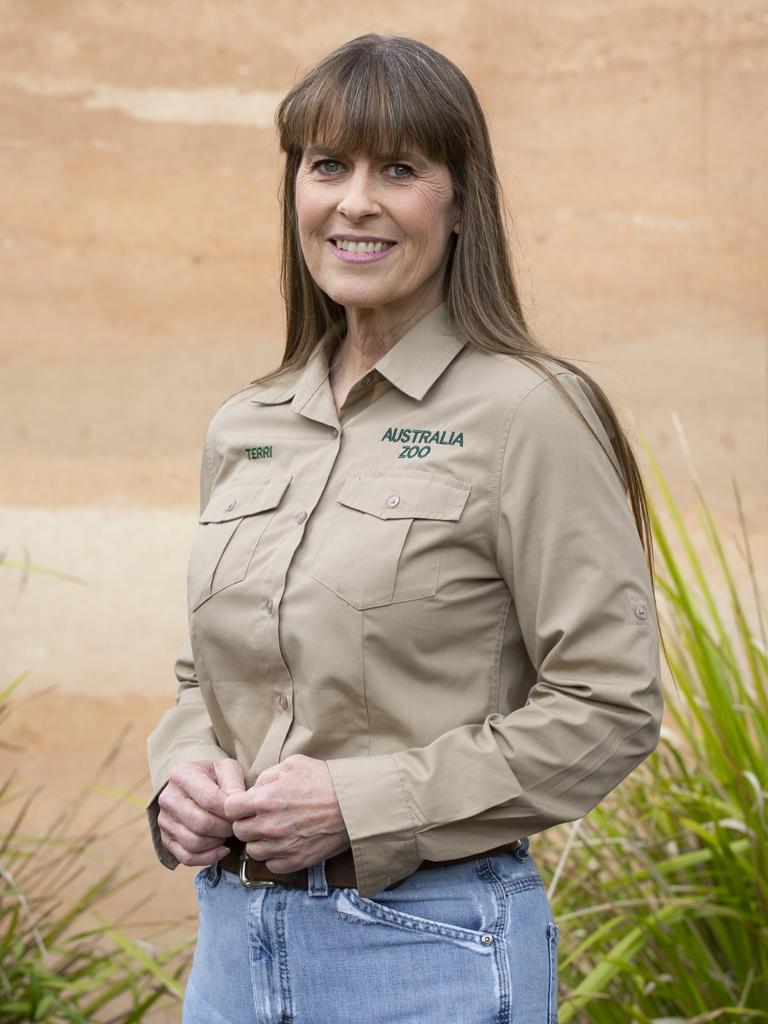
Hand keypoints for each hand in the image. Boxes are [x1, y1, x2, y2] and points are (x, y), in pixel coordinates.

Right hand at [157, 758, 245, 865]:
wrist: (194, 783)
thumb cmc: (214, 777)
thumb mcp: (227, 768)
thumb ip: (234, 783)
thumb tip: (236, 805)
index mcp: (182, 775)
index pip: (209, 799)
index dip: (229, 811)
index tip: (240, 812)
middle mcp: (168, 798)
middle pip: (201, 824)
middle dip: (225, 828)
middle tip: (236, 825)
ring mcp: (164, 821)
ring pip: (194, 843)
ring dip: (218, 842)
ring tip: (227, 832)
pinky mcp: (166, 839)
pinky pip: (187, 857)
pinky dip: (208, 857)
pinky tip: (222, 848)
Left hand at [223, 754, 350, 873]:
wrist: (354, 805)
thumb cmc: (325, 781)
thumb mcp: (294, 765)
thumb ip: (268, 775)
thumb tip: (255, 789)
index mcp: (265, 799)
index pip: (229, 809)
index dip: (236, 805)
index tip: (245, 804)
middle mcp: (269, 825)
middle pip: (239, 831)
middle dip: (246, 822)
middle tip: (261, 816)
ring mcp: (281, 846)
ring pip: (253, 851)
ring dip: (259, 841)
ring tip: (274, 831)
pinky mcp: (295, 861)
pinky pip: (271, 864)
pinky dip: (274, 856)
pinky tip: (285, 843)